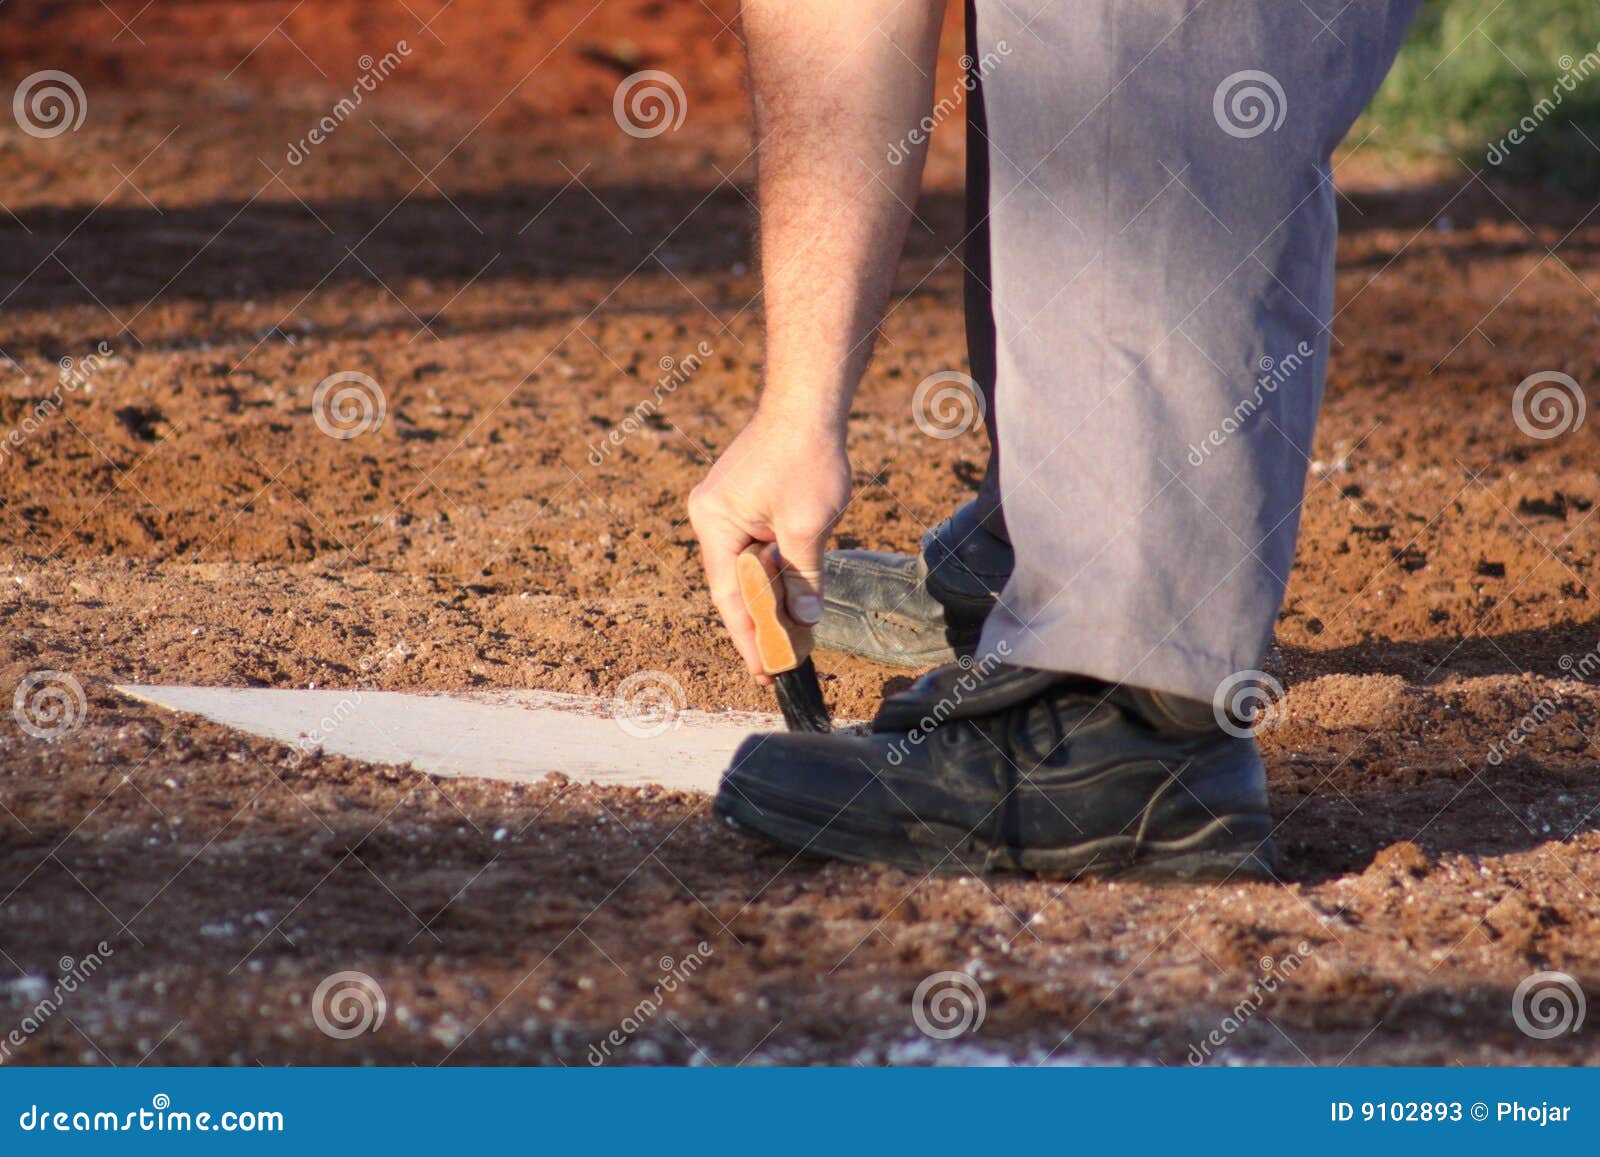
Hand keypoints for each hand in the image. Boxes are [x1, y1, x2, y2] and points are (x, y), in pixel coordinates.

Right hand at [688, 406, 851, 682]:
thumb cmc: (806, 456)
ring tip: (792, 635)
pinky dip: (775, 570)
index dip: (747, 637)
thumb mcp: (808, 526)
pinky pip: (755, 546)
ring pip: (747, 566)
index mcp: (715, 524)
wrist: (809, 401)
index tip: (762, 671)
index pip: (729, 596)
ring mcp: (726, 505)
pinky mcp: (744, 497)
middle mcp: (710, 516)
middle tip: (781, 661)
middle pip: (734, 584)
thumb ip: (803, 577)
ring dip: (770, 596)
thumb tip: (804, 619)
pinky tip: (793, 592)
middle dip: (759, 622)